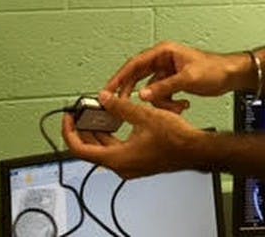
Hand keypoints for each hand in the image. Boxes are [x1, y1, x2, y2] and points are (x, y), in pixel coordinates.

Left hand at [62, 90, 205, 179]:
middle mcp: (120, 166)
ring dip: (98, 131)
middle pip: (90, 149)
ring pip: (104, 148)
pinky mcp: (137, 160)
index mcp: (117, 158)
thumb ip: (121, 107)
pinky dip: (111, 135)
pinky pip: (116, 149)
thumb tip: (104, 99)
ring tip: (97, 113)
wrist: (196, 150)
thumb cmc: (176, 139)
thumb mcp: (145, 116)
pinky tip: (116, 120)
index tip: (69, 118)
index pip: (80, 149)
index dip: (70, 132)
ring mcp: (129, 165)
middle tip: (81, 113)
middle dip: (84, 129)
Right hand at [105, 41, 248, 113]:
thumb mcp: (187, 79)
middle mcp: (163, 60)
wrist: (232, 75)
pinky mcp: (173, 82)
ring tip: (176, 106)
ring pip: (151, 90)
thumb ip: (163, 87)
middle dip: (135, 92)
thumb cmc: (215, 69)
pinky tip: (182, 105)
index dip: (119, 77)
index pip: (134, 64)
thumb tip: (142, 95)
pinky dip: (169, 103)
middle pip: (139, 76)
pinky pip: (162, 95)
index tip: (108, 90)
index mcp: (164, 52)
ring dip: (161, 102)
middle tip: (122, 105)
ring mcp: (168, 71)